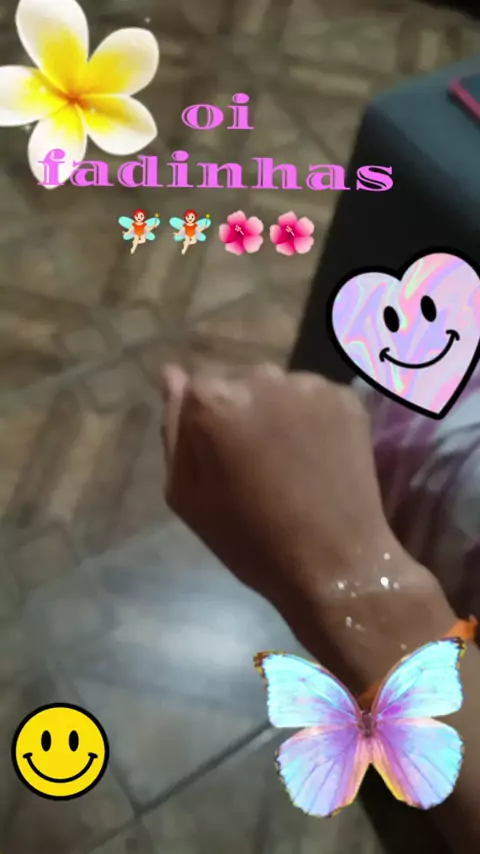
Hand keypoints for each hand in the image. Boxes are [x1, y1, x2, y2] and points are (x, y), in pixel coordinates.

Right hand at [161, 365, 453, 688]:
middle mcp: (260, 377)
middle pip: (240, 381)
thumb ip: (174, 428)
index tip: (221, 457)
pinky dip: (314, 419)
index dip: (207, 422)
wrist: (333, 564)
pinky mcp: (346, 397)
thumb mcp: (187, 495)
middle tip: (258, 462)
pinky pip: (316, 399)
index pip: (197, 386)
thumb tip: (172, 373)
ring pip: (280, 388)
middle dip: (243, 410)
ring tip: (292, 460)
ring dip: (279, 412)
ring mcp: (308, 385)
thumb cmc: (248, 538)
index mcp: (212, 400)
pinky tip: (319, 456)